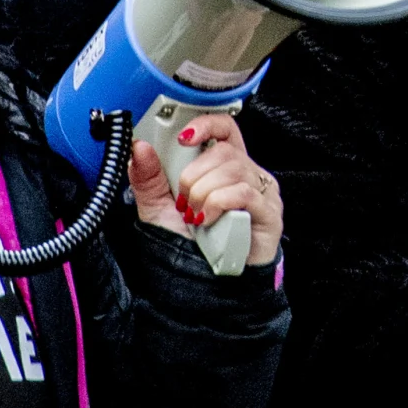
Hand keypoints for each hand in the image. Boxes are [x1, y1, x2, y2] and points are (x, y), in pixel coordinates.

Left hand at [129, 111, 282, 265]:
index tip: (184, 137)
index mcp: (221, 167)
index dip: (207, 124)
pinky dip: (218, 204)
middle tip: (183, 202)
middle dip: (194, 175)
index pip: (224, 128)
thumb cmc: (189, 246)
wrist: (206, 283)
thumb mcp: (160, 209)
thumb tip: (139, 148)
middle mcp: (245, 174)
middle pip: (224, 150)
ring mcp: (260, 191)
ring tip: (195, 216)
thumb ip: (148, 179)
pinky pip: (243, 192)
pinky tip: (208, 220)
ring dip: (203, 193)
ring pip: (233, 168)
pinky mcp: (268, 210)